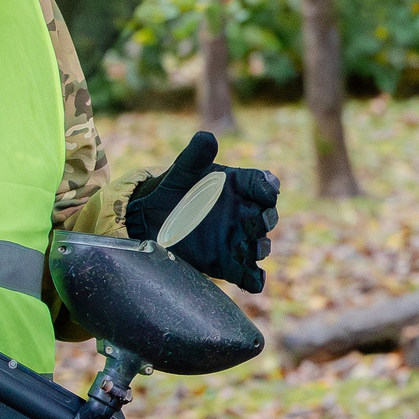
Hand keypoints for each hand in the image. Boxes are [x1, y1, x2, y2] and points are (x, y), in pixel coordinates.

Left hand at [123, 132, 281, 292]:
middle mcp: (243, 212)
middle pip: (266, 216)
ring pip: (259, 245)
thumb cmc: (171, 189)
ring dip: (262, 248)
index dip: (267, 187)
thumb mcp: (181, 170)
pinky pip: (247, 273)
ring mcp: (237, 239)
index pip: (261, 185)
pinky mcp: (227, 263)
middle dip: (267, 219)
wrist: (149, 220)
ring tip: (256, 249)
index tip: (269, 191)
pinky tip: (256, 281)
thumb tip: (207, 137)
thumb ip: (195, 156)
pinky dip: (254, 279)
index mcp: (238, 186)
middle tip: (261, 221)